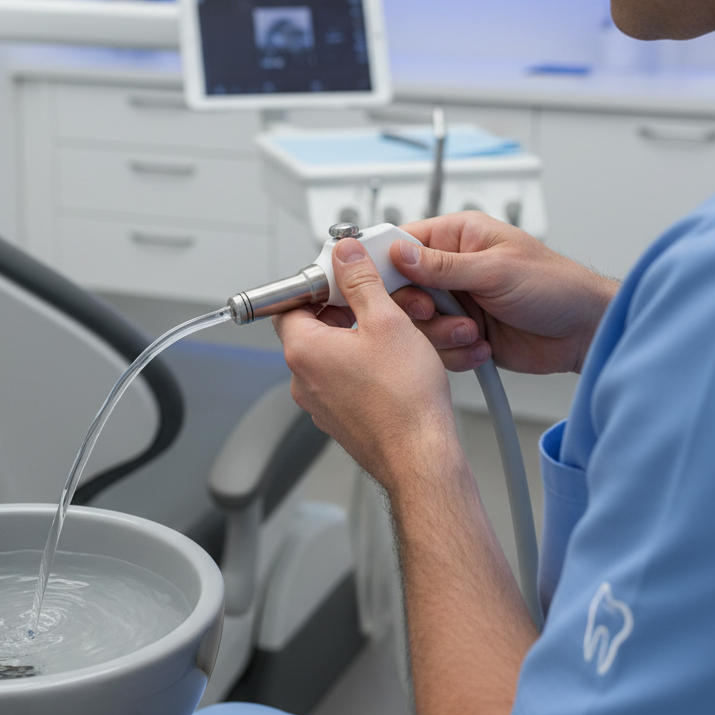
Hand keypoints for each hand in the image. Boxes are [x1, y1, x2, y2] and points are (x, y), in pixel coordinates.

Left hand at [273, 237, 460, 493]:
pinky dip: (374, 365)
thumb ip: (361, 281)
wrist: (422, 457)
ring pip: (341, 353)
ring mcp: (322, 402)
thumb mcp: (386, 321)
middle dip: (356, 309)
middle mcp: (304, 379)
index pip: (291, 302)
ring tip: (406, 333)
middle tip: (385, 303)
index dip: (320, 286)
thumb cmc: (404, 401)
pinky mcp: (342, 418)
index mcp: (304, 350)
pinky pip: (352, 379)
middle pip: (320, 326)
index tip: (344, 278)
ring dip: (370, 337)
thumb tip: (344, 256)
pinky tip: (404, 362)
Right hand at [390, 211, 617, 374]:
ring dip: (441, 333)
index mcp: (458, 237)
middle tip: (431, 310)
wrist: (584, 333)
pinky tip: (480, 346)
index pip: (402, 242)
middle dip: (416, 307)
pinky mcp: (461, 333)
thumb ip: (443, 265)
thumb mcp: (497, 270)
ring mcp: (455, 303)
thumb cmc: (556, 286)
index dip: (384, 262)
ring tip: (471, 331)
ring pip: (415, 324)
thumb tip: (400, 254)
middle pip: (401, 289)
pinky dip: (455, 352)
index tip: (378, 282)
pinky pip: (436, 348)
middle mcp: (451, 269)